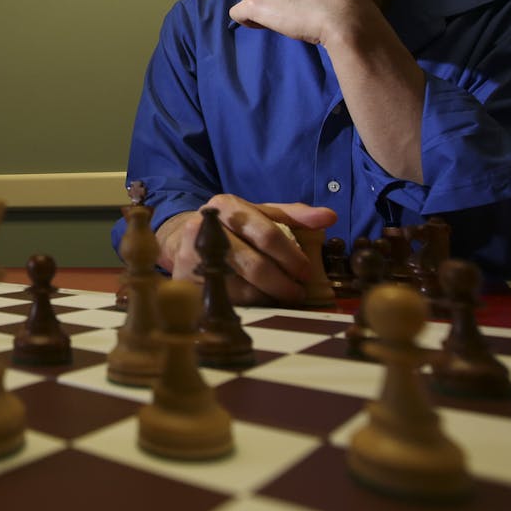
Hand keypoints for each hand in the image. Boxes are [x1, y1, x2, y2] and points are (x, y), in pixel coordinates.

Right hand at [156, 196, 337, 304]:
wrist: (181, 239)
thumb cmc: (232, 228)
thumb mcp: (259, 214)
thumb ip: (295, 215)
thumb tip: (329, 216)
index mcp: (225, 206)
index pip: (266, 233)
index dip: (291, 256)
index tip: (307, 271)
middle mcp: (203, 228)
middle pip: (253, 265)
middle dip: (282, 283)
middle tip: (298, 292)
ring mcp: (191, 257)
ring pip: (241, 288)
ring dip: (267, 297)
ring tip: (281, 298)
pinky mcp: (184, 282)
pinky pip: (226, 301)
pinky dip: (248, 305)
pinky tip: (260, 302)